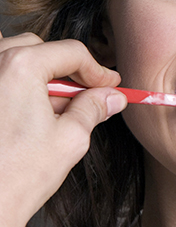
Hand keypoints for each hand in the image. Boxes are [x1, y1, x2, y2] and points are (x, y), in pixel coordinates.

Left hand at [0, 32, 126, 226]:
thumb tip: (112, 97)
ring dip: (44, 76)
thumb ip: (95, 107)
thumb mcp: (72, 137)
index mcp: (21, 67)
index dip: (98, 70)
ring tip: (58, 108)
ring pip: (20, 59)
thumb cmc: (18, 176)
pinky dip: (21, 84)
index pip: (72, 52)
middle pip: (45, 50)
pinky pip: (3, 75)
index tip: (110, 85)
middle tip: (89, 95)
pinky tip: (32, 111)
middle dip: (71, 71)